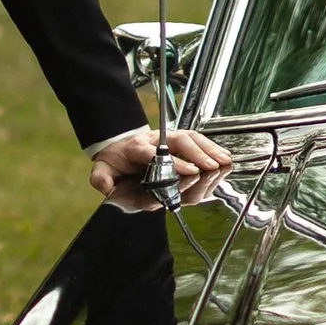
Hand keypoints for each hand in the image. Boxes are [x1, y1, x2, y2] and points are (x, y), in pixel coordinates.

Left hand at [88, 122, 232, 210]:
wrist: (118, 144)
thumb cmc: (115, 159)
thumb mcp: (103, 169)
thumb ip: (102, 178)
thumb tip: (107, 186)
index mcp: (136, 148)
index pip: (156, 154)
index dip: (175, 162)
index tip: (191, 171)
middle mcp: (154, 140)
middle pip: (179, 141)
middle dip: (197, 153)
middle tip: (211, 166)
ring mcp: (167, 138)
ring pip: (190, 138)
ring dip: (208, 149)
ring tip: (223, 160)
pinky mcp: (176, 139)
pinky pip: (196, 139)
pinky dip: (211, 147)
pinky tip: (223, 156)